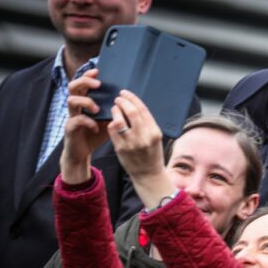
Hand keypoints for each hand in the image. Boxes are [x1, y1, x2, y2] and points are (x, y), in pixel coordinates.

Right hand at [61, 69, 108, 183]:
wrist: (82, 152)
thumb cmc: (96, 134)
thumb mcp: (108, 120)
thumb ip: (114, 110)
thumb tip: (130, 101)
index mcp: (85, 100)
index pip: (83, 82)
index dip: (88, 75)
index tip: (98, 70)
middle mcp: (76, 106)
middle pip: (73, 86)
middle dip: (85, 82)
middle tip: (98, 84)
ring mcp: (72, 116)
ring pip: (70, 100)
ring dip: (85, 101)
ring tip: (96, 108)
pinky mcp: (70, 128)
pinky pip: (75, 120)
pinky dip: (87, 122)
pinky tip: (95, 126)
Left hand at [108, 90, 175, 208]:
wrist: (148, 174)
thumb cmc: (152, 154)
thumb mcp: (155, 137)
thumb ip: (147, 123)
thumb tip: (134, 105)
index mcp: (154, 133)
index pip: (143, 110)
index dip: (132, 98)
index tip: (126, 93)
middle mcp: (143, 137)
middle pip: (131, 112)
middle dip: (123, 102)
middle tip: (118, 98)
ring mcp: (131, 144)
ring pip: (119, 120)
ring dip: (115, 111)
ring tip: (115, 108)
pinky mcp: (120, 149)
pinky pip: (112, 130)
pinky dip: (111, 123)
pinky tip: (113, 122)